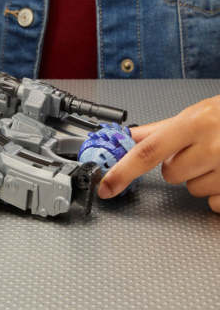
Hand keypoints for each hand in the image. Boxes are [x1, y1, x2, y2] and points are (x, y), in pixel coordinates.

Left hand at [97, 96, 219, 212]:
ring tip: (219, 158)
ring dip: (201, 177)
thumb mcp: (197, 113)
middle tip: (200, 149)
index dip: (123, 170)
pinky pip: (215, 202)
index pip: (148, 152)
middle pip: (171, 175)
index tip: (106, 186)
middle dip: (179, 165)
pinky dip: (218, 191)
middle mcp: (212, 146)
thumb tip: (129, 135)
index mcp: (194, 123)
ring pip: (193, 189)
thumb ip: (161, 129)